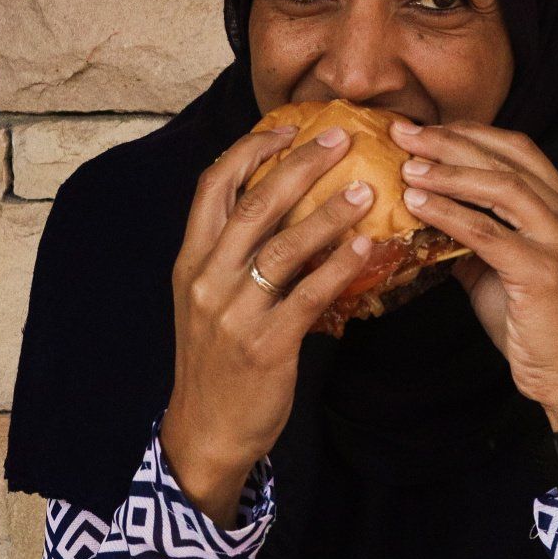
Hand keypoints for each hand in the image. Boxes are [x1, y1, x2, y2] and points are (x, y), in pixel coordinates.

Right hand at [163, 121, 378, 525]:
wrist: (206, 431)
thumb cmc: (217, 360)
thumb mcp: (210, 299)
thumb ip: (235, 254)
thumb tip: (286, 205)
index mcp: (191, 260)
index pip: (213, 186)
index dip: (251, 150)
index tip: (289, 127)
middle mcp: (207, 279)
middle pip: (253, 205)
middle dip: (299, 165)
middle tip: (340, 139)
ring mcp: (234, 313)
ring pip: (283, 247)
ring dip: (328, 213)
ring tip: (366, 191)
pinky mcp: (265, 346)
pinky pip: (308, 296)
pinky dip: (340, 268)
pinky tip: (366, 248)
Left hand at [387, 117, 557, 438]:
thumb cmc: (538, 327)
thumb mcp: (503, 270)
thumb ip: (475, 238)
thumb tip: (424, 212)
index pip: (519, 149)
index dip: (470, 132)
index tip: (425, 127)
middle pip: (508, 159)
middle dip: (451, 140)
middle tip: (404, 131)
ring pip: (502, 187)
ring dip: (448, 172)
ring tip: (406, 165)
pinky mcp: (545, 273)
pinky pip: (489, 233)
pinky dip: (450, 214)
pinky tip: (418, 205)